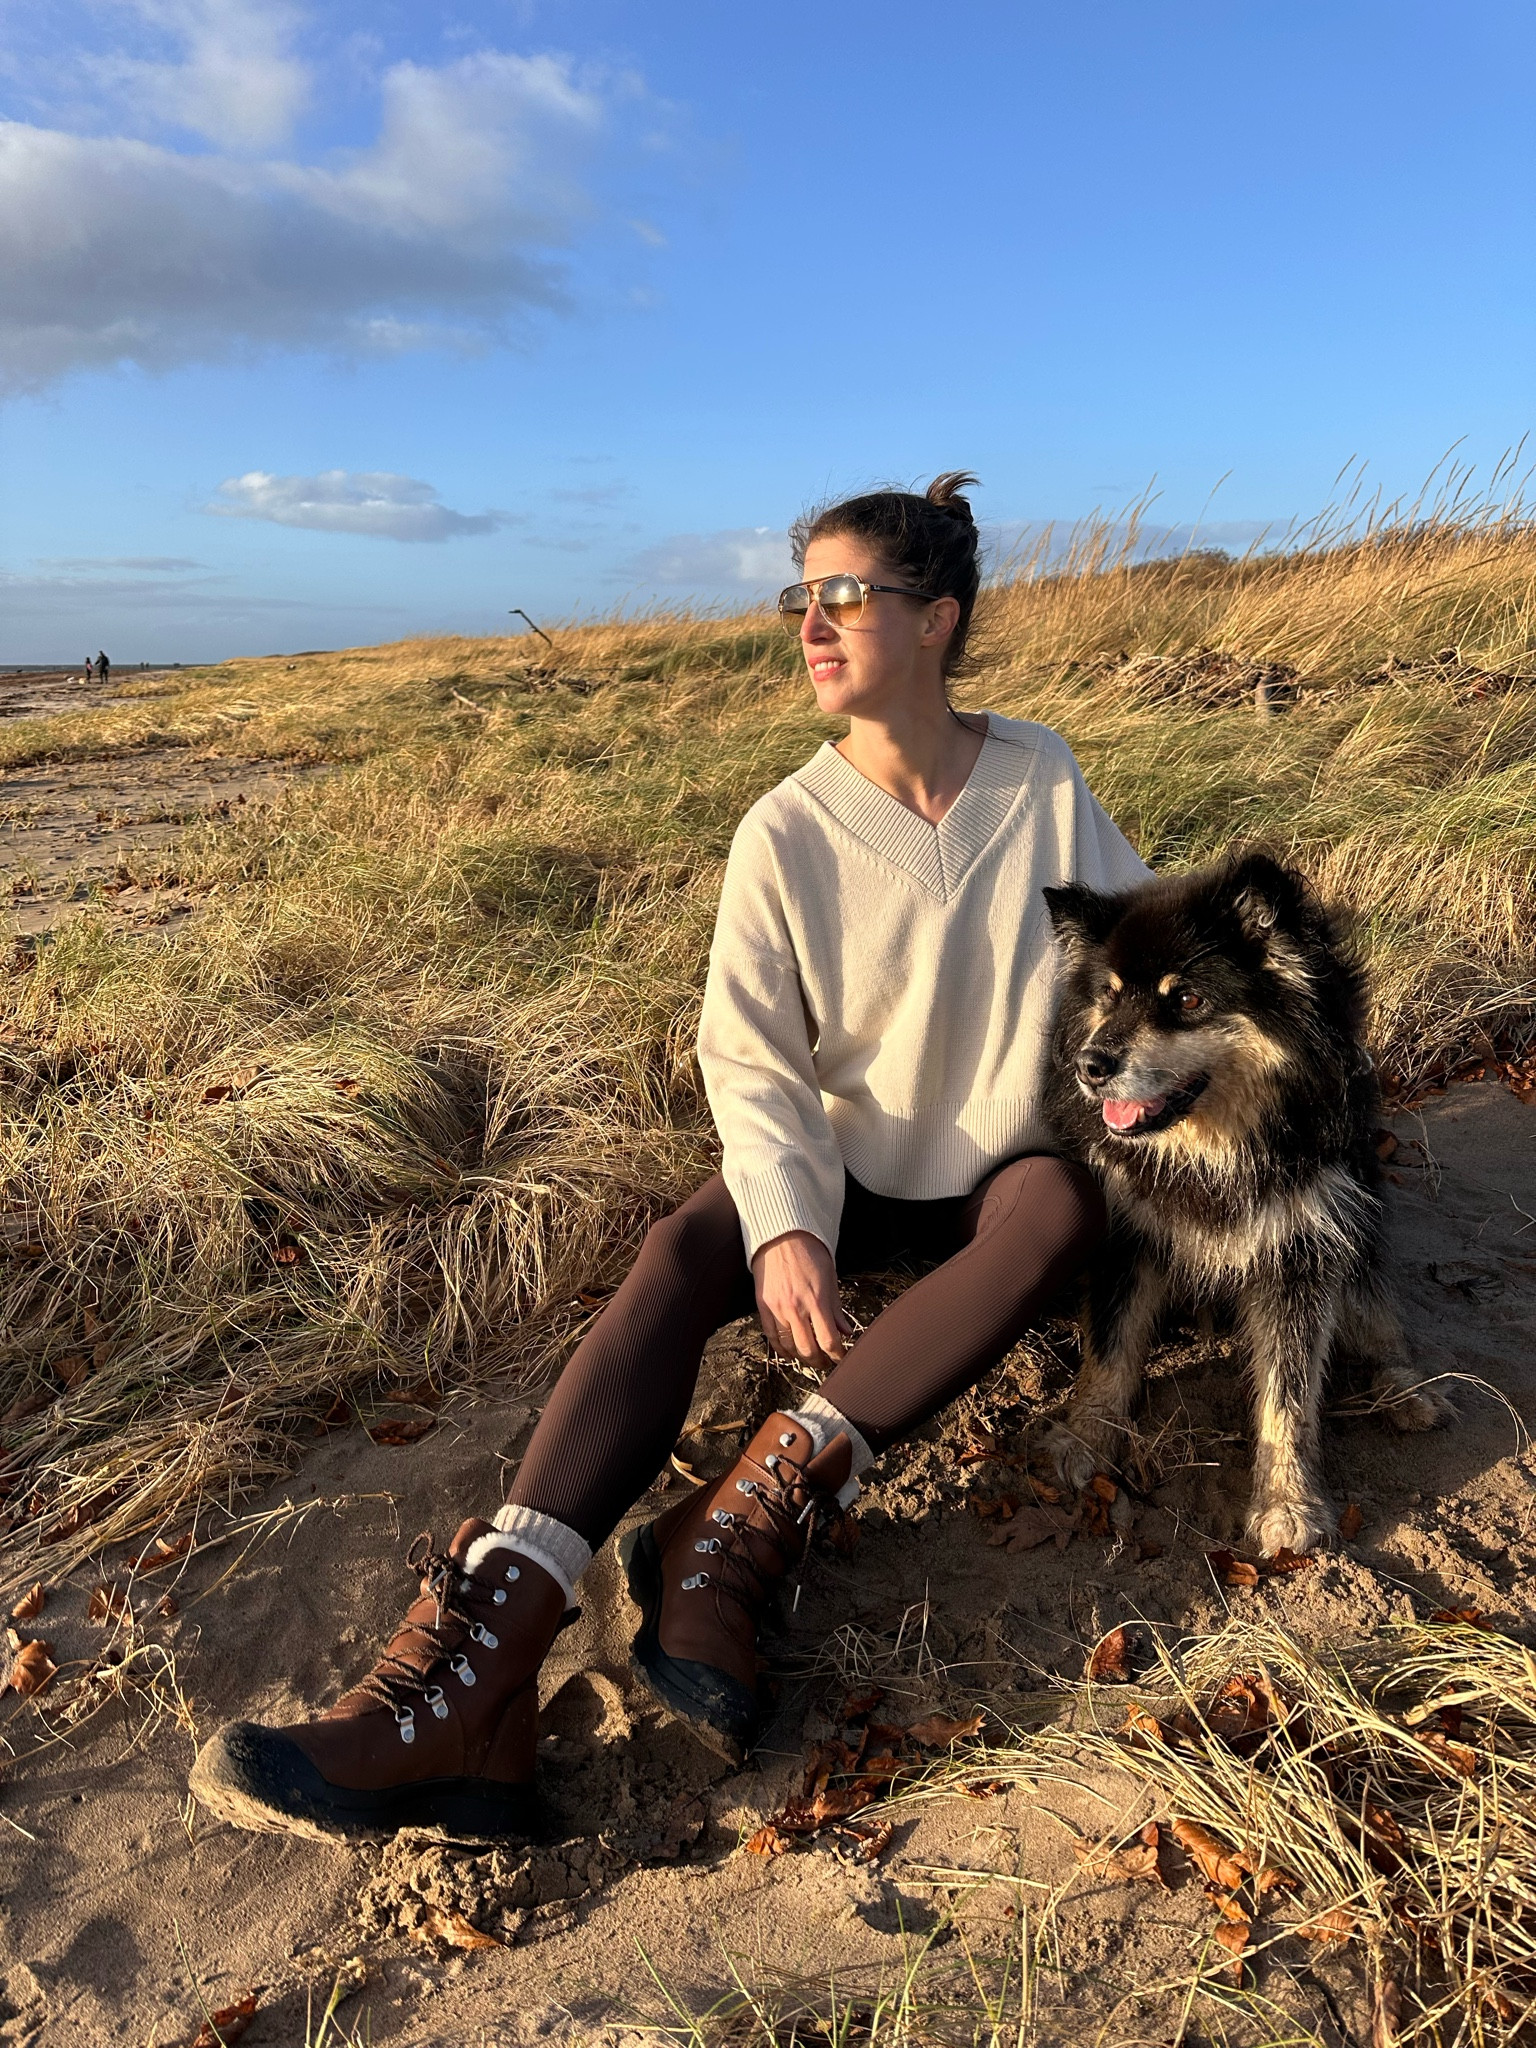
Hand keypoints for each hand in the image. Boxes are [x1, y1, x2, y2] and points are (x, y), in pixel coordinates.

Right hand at [751, 1230, 853, 1368]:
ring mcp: (778, 1308)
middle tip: (827, 1362)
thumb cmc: (809, 1253)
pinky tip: (789, 1353)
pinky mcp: (763, 1306)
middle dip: (820, 1361)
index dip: (837, 1355)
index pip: (829, 1340)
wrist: (781, 1236)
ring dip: (802, 1357)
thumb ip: (836, 1308)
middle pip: (808, 1349)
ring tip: (810, 1358)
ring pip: (789, 1346)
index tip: (841, 1358)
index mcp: (817, 1300)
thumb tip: (846, 1332)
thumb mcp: (830, 1278)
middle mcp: (796, 1308)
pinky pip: (771, 1337)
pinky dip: (781, 1350)